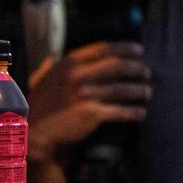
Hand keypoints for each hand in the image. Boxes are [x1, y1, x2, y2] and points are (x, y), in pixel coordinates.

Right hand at [26, 40, 150, 182]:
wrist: (34, 134)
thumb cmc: (40, 105)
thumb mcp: (42, 80)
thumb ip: (52, 67)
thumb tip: (53, 57)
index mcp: (68, 64)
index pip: (104, 49)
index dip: (125, 48)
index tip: (140, 51)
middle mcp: (78, 76)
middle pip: (118, 66)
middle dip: (137, 69)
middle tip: (146, 72)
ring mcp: (85, 95)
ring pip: (123, 89)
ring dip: (140, 91)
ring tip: (147, 92)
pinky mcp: (91, 114)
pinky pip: (119, 111)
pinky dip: (133, 112)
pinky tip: (141, 113)